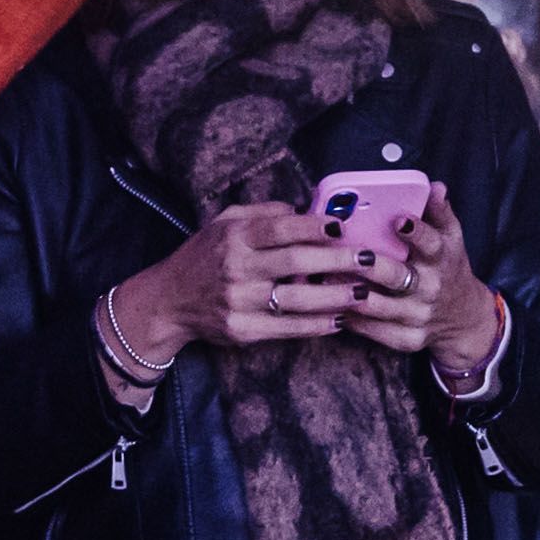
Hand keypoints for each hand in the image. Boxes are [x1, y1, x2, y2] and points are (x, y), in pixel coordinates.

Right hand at [131, 204, 361, 353]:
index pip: (281, 227)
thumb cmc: (204, 256)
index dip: (315, 226)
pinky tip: (339, 320)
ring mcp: (240, 301)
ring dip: (335, 296)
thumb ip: (263, 212)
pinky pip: (288, 328)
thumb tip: (304, 209)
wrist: (169, 301)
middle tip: (369, 259)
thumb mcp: (224, 222)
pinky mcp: (243, 330)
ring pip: (297, 299)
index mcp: (234, 236)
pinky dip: (316, 325)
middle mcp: (237, 267)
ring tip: (363, 292)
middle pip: (297, 261)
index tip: (342, 227)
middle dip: (338, 260)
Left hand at [336, 184, 506, 376]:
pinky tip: (332, 306)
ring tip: (324, 278)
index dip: (416, 232)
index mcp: (441, 259)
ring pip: (379, 306)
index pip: (431, 244)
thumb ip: (439, 212)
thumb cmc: (448, 269)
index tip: (398, 220)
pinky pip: (374, 331)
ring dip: (349, 293)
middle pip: (397, 276)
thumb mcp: (451, 239)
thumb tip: (434, 185)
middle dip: (370, 265)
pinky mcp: (407, 339)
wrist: (463, 318)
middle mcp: (430, 288)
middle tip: (345, 252)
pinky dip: (352, 319)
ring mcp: (418, 316)